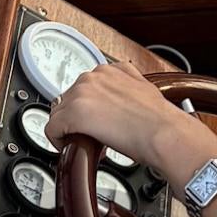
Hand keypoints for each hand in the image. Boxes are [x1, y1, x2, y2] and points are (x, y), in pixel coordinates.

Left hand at [46, 61, 215, 176]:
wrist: (164, 134)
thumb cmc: (161, 120)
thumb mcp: (145, 91)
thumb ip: (127, 88)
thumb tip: (119, 102)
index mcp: (112, 70)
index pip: (86, 87)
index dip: (90, 107)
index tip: (98, 119)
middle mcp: (94, 77)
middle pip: (69, 99)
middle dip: (78, 118)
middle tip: (95, 133)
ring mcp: (81, 94)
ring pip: (58, 114)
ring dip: (70, 129)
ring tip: (90, 141)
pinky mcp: (73, 114)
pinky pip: (52, 129)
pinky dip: (60, 141)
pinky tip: (77, 147)